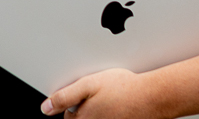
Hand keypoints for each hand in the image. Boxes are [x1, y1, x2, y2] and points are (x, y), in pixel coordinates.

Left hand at [40, 68, 157, 117]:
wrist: (153, 96)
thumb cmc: (124, 89)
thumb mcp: (87, 85)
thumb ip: (64, 97)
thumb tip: (45, 108)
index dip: (72, 105)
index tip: (82, 97)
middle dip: (85, 109)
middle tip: (98, 95)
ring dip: (100, 112)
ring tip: (111, 100)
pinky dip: (112, 114)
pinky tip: (119, 105)